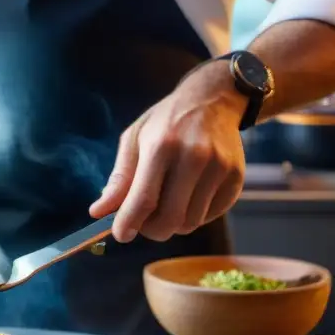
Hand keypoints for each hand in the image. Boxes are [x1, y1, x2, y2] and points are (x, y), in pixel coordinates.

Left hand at [89, 62, 246, 242]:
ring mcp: (220, 168)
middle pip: (170, 219)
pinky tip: (187, 196)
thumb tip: (98, 212)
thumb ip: (119, 179)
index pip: (144, 199)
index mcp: (162, 146)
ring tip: (165, 203)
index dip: (128, 224)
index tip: (121, 235)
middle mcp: (195, 157)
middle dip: (151, 230)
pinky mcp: (236, 179)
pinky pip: (210, 216)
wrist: (214, 100)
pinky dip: (193, 216)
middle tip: (142, 223)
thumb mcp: (134, 140)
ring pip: (190, 222)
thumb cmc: (166, 122)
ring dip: (172, 223)